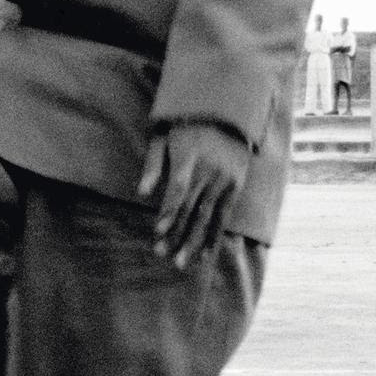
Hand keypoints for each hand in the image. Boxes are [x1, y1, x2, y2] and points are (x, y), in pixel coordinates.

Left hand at [137, 120, 251, 269]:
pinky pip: (224, 215)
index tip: (158, 231)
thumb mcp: (164, 137)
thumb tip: (140, 193)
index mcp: (190, 156)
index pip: (179, 187)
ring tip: (181, 263)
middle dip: (177, 233)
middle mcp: (210, 170)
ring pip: (208, 216)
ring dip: (194, 241)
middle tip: (162, 255)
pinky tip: (206, 255)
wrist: (227, 113)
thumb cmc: (186, 126)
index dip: (169, 210)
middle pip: (192, 207)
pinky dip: (214, 236)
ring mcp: (225, 179)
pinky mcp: (235, 186)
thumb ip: (152, 165)